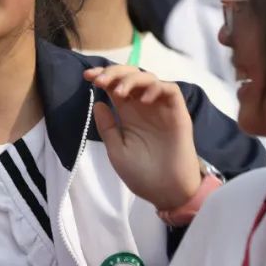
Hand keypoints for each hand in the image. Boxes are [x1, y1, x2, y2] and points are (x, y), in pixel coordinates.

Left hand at [86, 65, 201, 210]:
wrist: (167, 193)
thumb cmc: (142, 175)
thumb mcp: (117, 151)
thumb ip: (107, 127)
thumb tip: (97, 102)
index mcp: (128, 113)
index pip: (115, 85)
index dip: (102, 76)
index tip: (87, 76)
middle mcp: (144, 107)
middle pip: (131, 75)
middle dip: (114, 72)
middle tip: (99, 80)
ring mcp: (162, 108)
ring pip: (149, 78)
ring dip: (131, 79)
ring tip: (119, 93)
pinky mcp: (178, 113)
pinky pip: (171, 90)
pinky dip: (156, 88)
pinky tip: (144, 100)